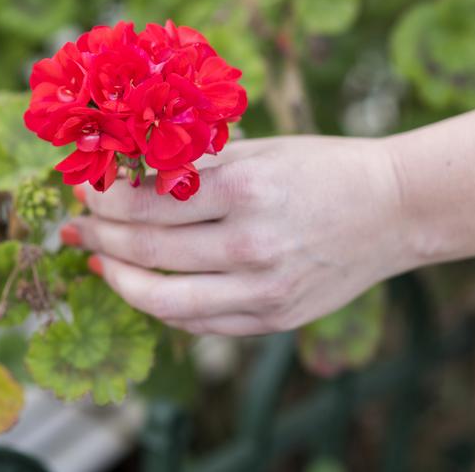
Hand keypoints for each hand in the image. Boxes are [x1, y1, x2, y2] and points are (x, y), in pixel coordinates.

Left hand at [65, 136, 414, 335]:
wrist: (394, 209)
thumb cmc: (326, 169)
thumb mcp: (262, 151)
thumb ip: (198, 166)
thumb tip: (129, 174)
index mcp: (245, 190)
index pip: (144, 200)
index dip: (103, 195)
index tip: (88, 187)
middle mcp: (250, 244)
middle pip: (144, 249)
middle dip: (100, 233)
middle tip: (80, 222)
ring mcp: (263, 290)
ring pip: (162, 298)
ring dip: (119, 278)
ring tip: (100, 260)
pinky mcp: (274, 318)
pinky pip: (199, 322)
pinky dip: (163, 305)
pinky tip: (146, 286)